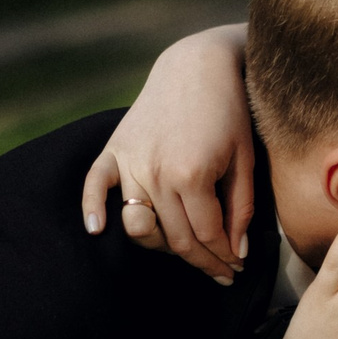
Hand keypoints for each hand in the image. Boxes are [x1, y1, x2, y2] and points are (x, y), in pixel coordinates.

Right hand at [79, 26, 254, 284]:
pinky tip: (97, 230)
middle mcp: (157, 174)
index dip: (224, 257)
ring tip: (186, 252)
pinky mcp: (115, 149)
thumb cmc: (229, 111)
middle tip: (221, 273)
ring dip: (163, 247)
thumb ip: (240, 208)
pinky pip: (95, 185)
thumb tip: (237, 251)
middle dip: (202, 261)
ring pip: (141, 225)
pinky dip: (92, 208)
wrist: (197, 65)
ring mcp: (132, 163)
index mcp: (192, 176)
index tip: (235, 268)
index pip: (207, 235)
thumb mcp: (245, 160)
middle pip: (176, 238)